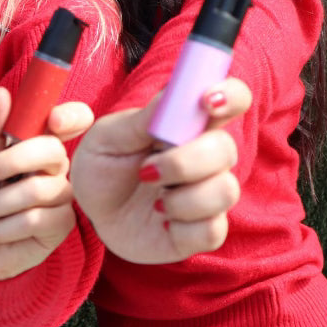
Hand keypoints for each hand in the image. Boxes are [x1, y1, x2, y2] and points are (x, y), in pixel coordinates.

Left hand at [0, 88, 93, 280]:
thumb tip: (2, 93)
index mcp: (41, 145)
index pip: (74, 120)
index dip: (72, 115)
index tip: (52, 119)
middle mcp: (58, 167)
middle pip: (51, 151)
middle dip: (11, 160)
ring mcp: (63, 196)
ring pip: (37, 189)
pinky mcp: (63, 226)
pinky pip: (36, 219)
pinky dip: (5, 227)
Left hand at [70, 76, 251, 263]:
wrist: (92, 215)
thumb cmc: (103, 167)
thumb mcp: (108, 138)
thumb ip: (143, 118)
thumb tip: (174, 94)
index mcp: (189, 125)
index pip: (233, 98)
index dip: (231, 94)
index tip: (207, 101)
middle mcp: (208, 157)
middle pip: (226, 149)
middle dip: (185, 161)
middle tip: (146, 169)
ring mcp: (209, 195)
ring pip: (225, 191)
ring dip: (182, 198)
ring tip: (155, 201)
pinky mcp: (204, 232)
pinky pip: (212, 230)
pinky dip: (181, 228)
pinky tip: (163, 222)